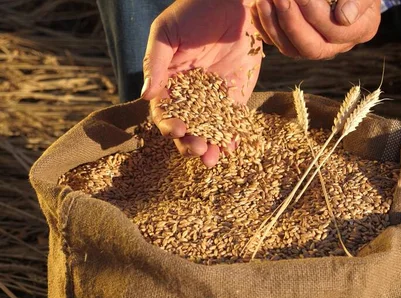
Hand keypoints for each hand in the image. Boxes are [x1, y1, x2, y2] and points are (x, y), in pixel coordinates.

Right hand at [141, 0, 262, 166]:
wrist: (233, 2)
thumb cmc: (193, 11)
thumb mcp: (167, 33)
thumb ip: (156, 64)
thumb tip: (146, 96)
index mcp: (169, 81)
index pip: (165, 110)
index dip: (169, 124)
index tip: (178, 130)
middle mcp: (190, 94)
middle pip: (187, 126)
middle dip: (190, 142)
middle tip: (198, 150)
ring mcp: (213, 96)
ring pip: (209, 128)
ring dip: (209, 145)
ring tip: (212, 158)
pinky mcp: (235, 95)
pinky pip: (232, 120)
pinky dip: (231, 135)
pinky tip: (231, 148)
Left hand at [251, 0, 379, 58]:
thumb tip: (343, 18)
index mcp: (361, 30)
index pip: (335, 30)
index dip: (315, 13)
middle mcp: (337, 45)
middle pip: (311, 48)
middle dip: (291, 22)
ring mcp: (315, 46)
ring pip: (290, 49)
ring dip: (272, 24)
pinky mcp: (294, 41)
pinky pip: (276, 42)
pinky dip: (263, 25)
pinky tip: (256, 5)